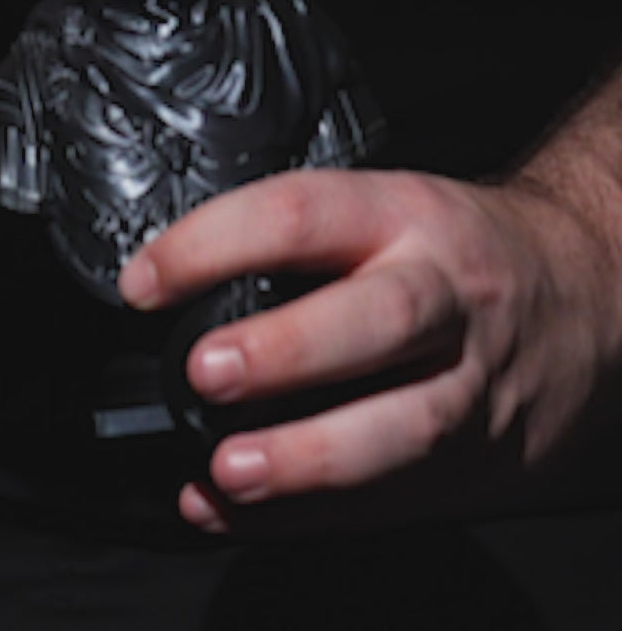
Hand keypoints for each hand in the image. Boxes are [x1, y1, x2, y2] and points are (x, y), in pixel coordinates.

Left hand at [119, 166, 621, 530]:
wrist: (583, 292)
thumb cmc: (458, 250)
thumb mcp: (389, 207)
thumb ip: (303, 242)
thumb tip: (171, 284)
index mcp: (405, 217)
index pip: (303, 213)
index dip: (217, 243)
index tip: (146, 280)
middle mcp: (445, 297)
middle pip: (377, 321)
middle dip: (287, 351)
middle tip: (207, 371)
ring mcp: (471, 385)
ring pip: (404, 427)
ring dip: (309, 455)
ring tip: (230, 470)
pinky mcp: (479, 461)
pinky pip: (394, 499)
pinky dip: (310, 517)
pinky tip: (239, 515)